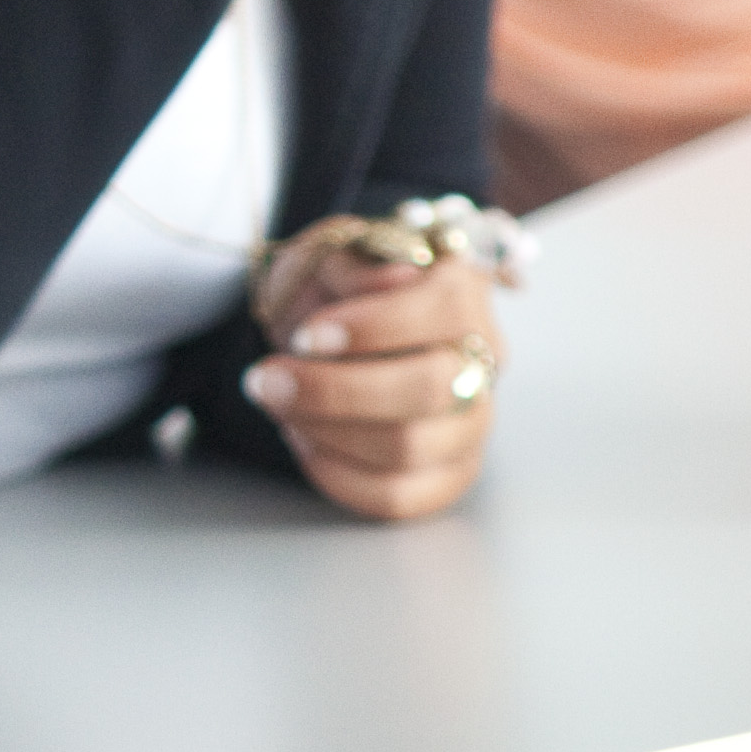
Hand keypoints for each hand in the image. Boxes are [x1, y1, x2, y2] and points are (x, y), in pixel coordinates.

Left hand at [237, 235, 501, 524]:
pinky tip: (304, 439)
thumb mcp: (326, 255)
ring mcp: (473, 422)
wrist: (319, 336)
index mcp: (463, 289)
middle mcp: (483, 359)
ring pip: (409, 446)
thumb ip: (355, 261)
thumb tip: (394, 280)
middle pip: (429, 389)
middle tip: (266, 379)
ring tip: (280, 405)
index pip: (446, 309)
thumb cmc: (330, 294)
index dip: (374, 327)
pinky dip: (337, 473)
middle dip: (334, 390)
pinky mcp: (449, 473)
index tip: (307, 336)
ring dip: (326, 430)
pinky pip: (399, 496)